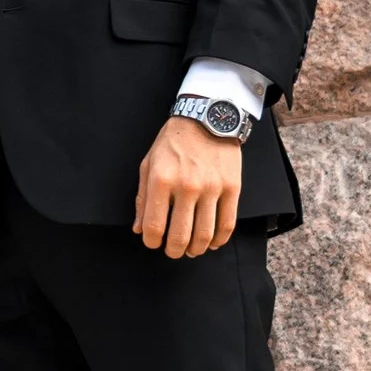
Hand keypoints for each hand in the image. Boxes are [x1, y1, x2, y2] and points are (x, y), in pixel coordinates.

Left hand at [133, 116, 241, 258]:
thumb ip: (143, 198)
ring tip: (191, 250)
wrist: (207, 118)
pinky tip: (212, 242)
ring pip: (204, 234)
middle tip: (173, 251)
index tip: (153, 242)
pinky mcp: (232, 188)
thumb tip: (139, 229)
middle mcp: (186, 186)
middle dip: (173, 251)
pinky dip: (219, 240)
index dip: (151, 241)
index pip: (154, 226)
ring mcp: (212, 188)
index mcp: (161, 180)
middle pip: (180, 235)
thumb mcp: (149, 164)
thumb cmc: (173, 141)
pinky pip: (227, 224)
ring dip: (196, 249)